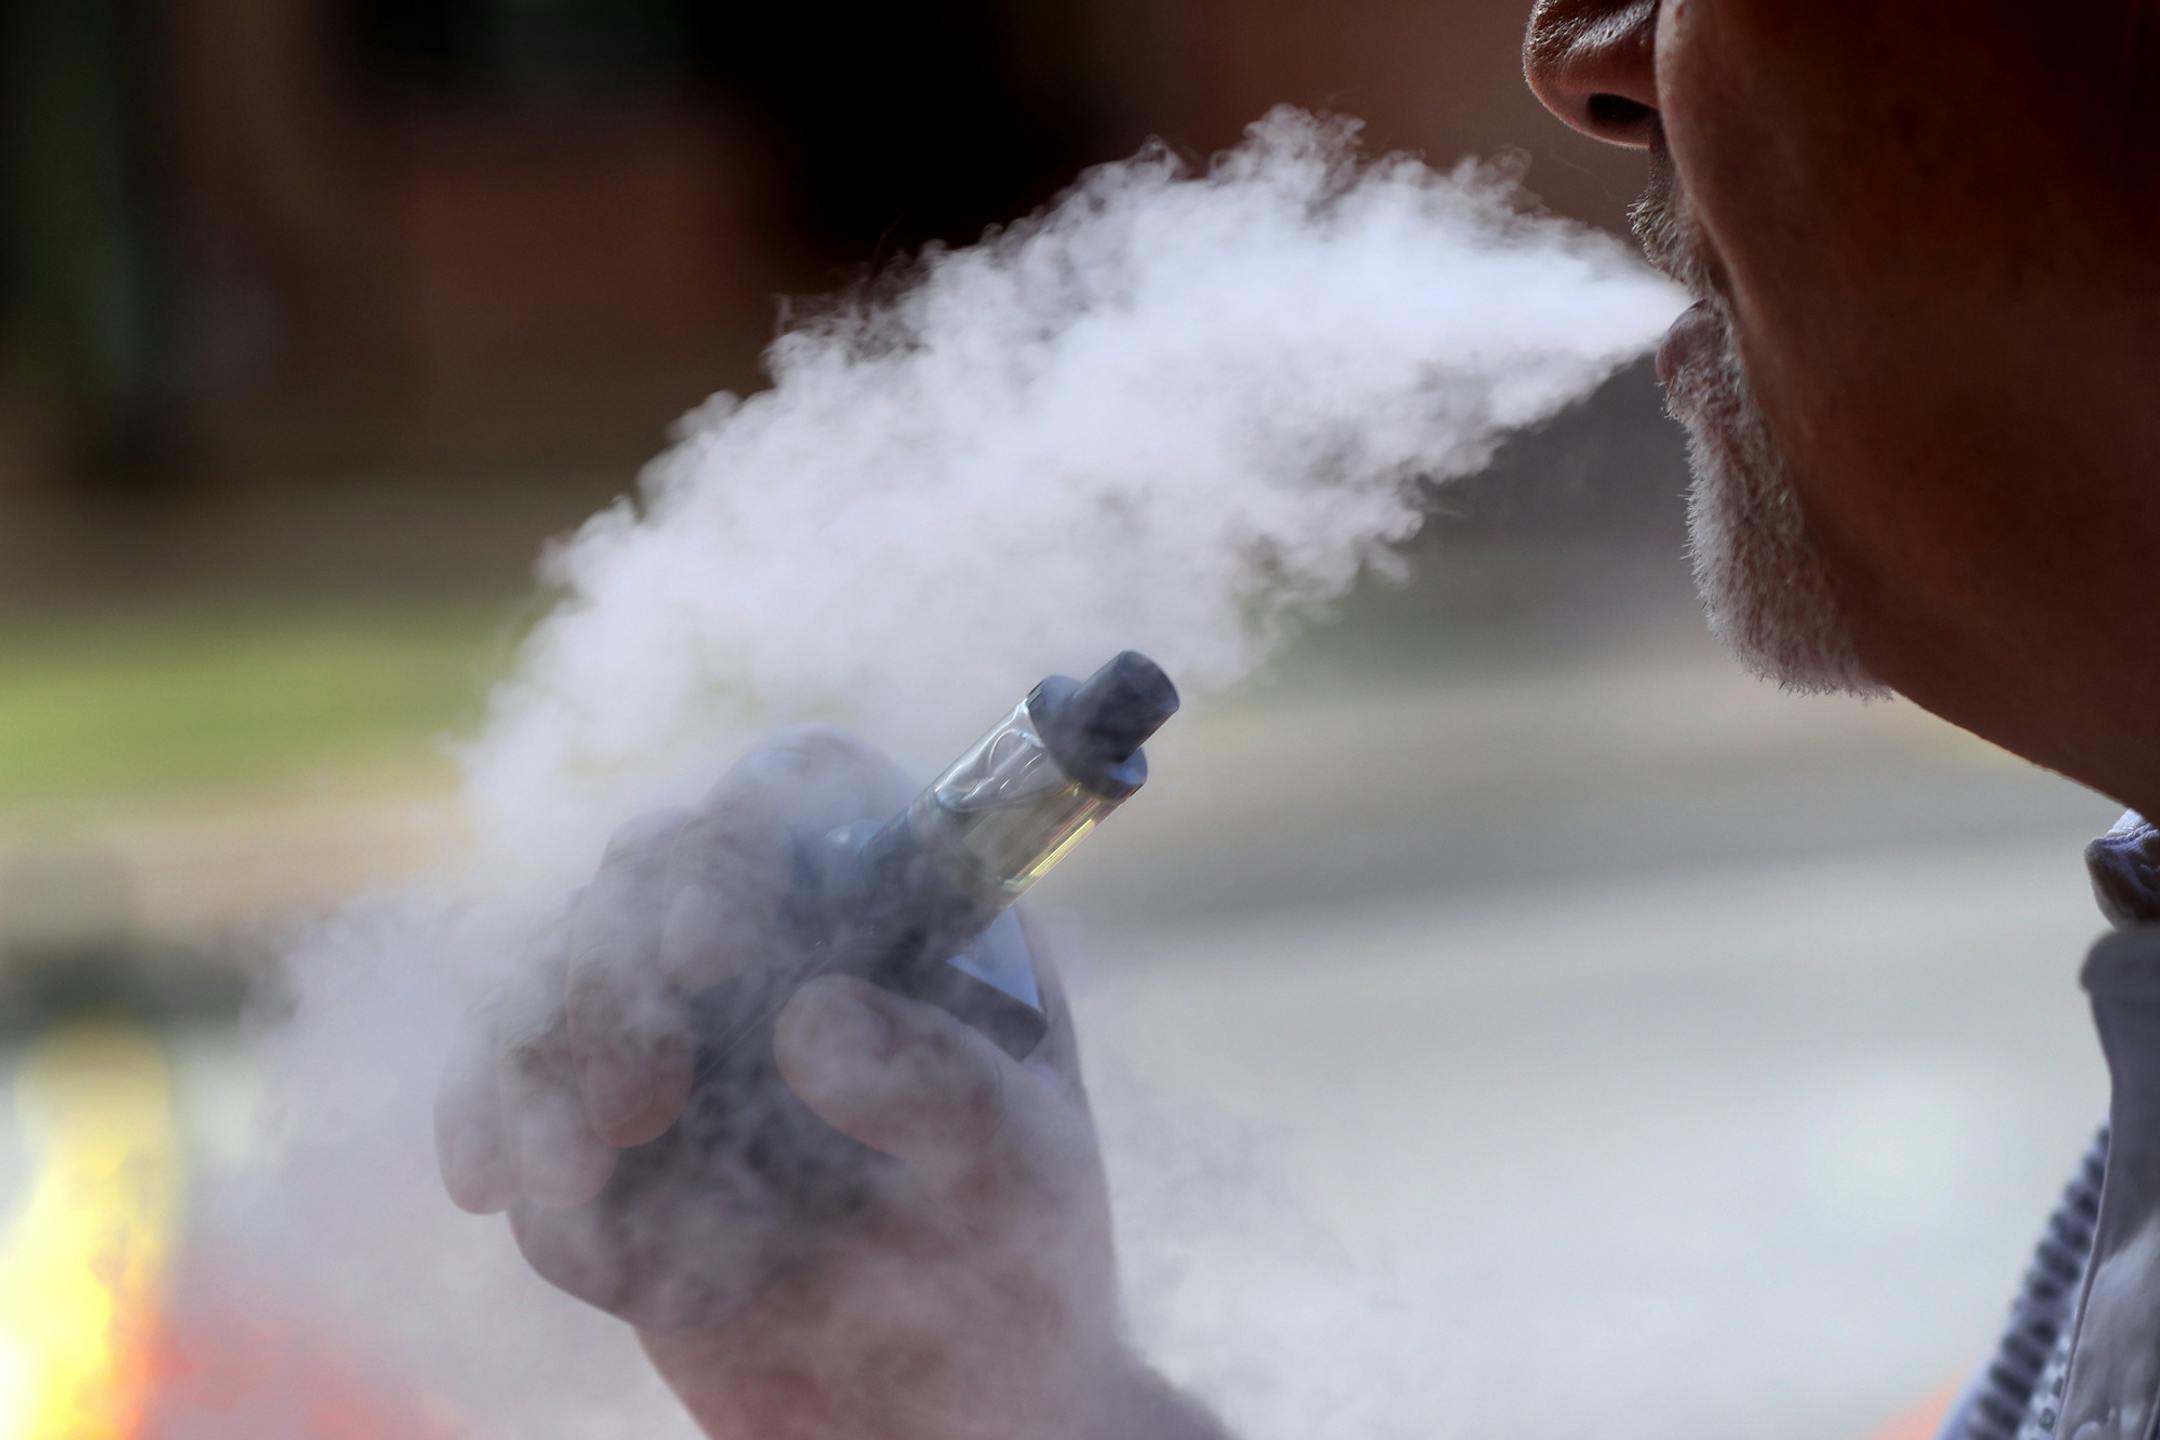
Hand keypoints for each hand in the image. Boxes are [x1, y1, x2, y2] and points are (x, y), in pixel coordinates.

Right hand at [432, 725, 1155, 1438]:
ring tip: (578, 1195)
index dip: (736, 840)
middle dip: (616, 976)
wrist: (934, 1416)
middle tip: (641, 1106)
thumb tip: (808, 1018)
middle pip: (651, 864)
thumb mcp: (1019, 1176)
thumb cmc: (1013, 1274)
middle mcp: (791, 934)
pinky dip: (496, 1133)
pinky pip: (507, 1086)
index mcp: (911, 906)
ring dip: (543, 1070)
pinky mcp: (613, 1121)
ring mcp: (689, 1022)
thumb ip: (944, 1088)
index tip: (704, 958)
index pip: (802, 788)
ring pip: (557, 972)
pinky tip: (494, 1189)